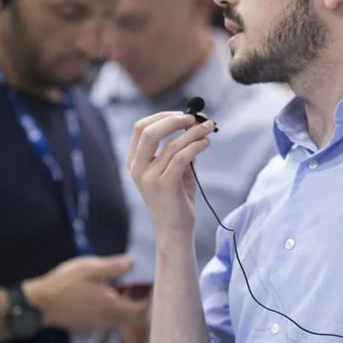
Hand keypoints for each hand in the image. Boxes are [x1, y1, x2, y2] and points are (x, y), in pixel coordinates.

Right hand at [24, 255, 148, 332]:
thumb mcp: (91, 268)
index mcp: (112, 308)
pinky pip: (106, 321)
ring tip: (121, 289)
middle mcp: (107, 322)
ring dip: (124, 307)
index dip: (148, 298)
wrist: (40, 303)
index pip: (140, 309)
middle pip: (131, 317)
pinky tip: (104, 296)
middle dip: (138, 302)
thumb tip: (133, 263)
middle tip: (137, 286)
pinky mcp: (85, 327)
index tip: (150, 286)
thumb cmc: (67, 283)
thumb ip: (115, 266)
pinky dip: (112, 310)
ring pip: (119, 320)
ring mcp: (95, 326)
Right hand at [126, 111, 214, 238]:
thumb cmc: (176, 197)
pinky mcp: (164, 185)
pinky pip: (181, 157)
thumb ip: (179, 146)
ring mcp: (148, 178)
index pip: (140, 128)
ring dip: (194, 132)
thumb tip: (195, 122)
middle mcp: (136, 168)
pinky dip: (195, 146)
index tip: (183, 114)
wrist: (174, 229)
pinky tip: (206, 143)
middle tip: (194, 118)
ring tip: (208, 129)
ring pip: (171, 144)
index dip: (162, 116)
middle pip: (149, 131)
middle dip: (174, 120)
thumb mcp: (174, 168)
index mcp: (133, 161)